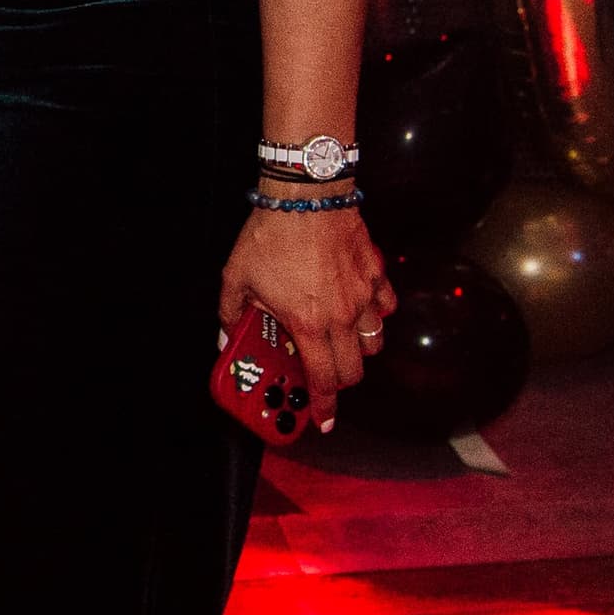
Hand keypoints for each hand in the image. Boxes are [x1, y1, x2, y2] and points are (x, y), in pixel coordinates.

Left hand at [217, 198, 392, 415]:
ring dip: (359, 350)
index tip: (323, 419)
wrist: (306, 195)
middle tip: (325, 378)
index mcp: (307, 323)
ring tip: (339, 343)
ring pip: (375, 341)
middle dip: (340, 383)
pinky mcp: (375, 273)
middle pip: (354, 370)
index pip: (322, 381)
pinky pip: (386, 306)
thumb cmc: (272, 234)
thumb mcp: (236, 278)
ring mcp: (363, 295)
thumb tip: (227, 338)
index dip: (324, 407)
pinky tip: (360, 307)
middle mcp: (340, 315)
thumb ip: (231, 314)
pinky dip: (377, 314)